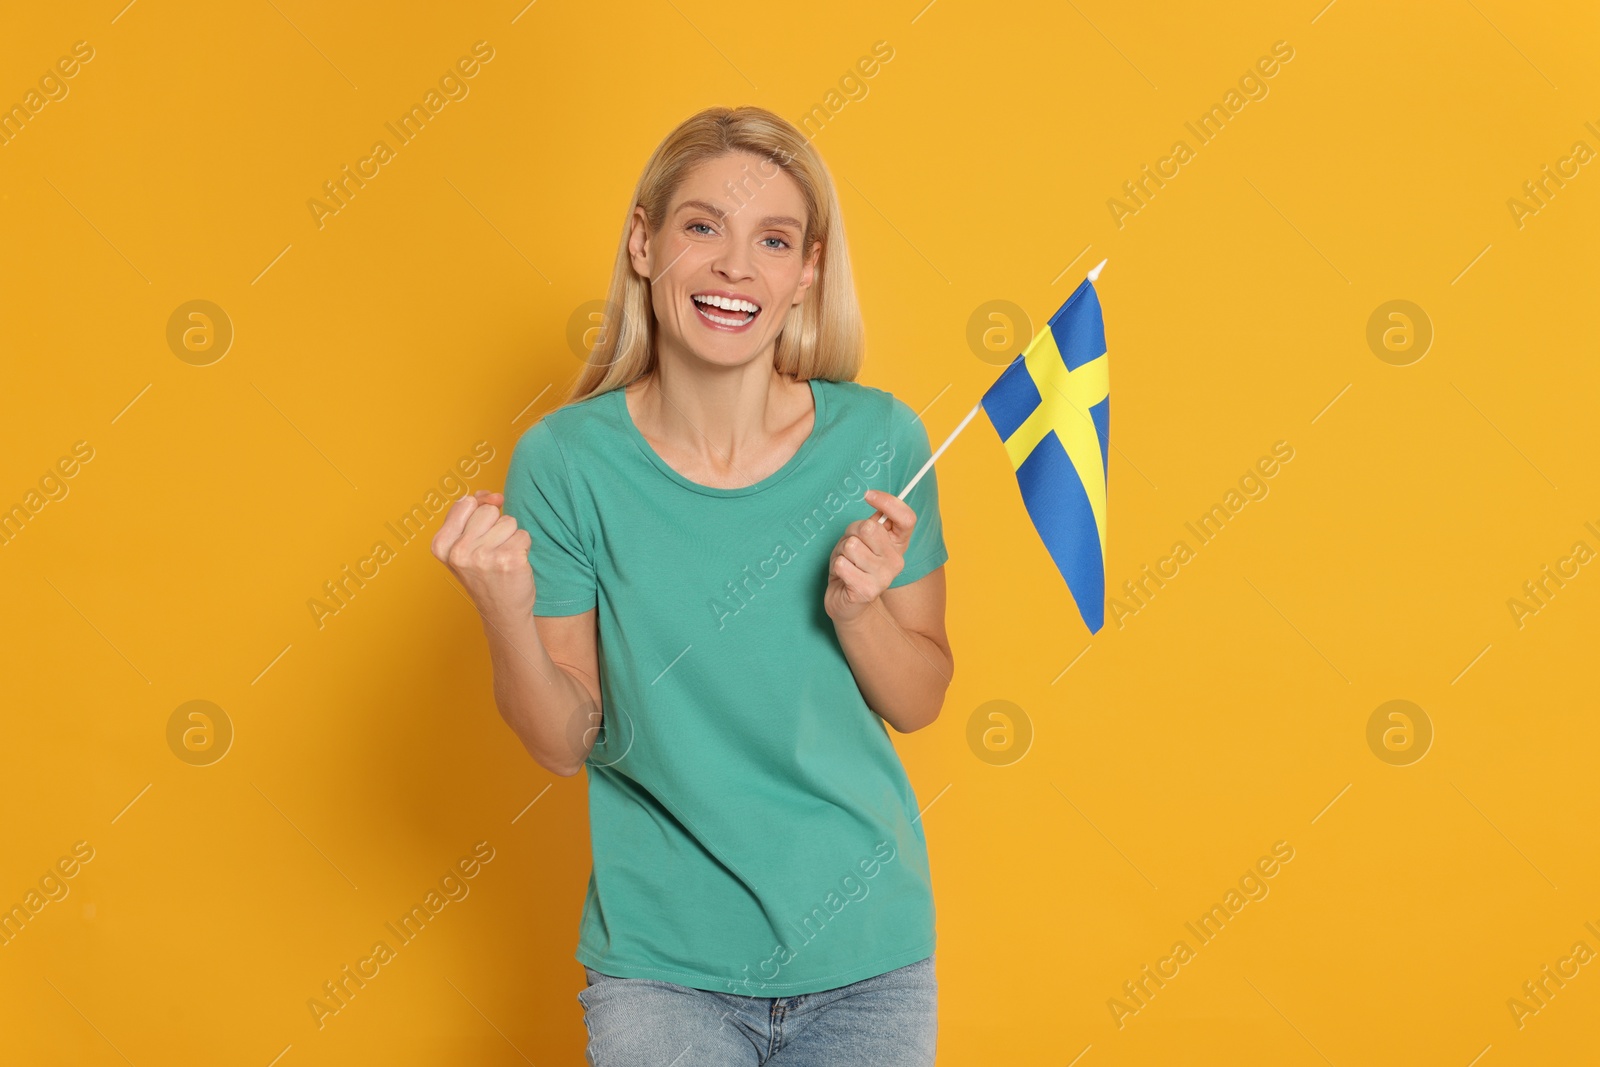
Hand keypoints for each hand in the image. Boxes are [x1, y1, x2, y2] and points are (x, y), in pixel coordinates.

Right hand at [430, 489, 535, 623]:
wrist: (501, 612)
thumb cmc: (484, 575)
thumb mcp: (463, 545)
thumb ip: (471, 513)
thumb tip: (494, 496)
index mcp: (441, 545)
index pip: (466, 502)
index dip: (479, 509)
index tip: (480, 532)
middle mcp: (459, 551)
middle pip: (489, 511)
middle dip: (495, 527)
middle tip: (490, 552)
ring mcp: (484, 557)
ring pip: (508, 521)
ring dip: (510, 538)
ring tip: (501, 559)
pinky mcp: (510, 560)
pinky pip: (524, 535)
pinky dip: (523, 547)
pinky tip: (513, 565)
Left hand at [824, 489, 916, 623]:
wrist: (847, 602)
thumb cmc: (854, 565)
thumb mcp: (863, 539)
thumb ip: (871, 523)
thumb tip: (875, 498)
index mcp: (898, 544)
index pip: (906, 517)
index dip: (888, 502)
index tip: (868, 495)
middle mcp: (896, 561)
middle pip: (869, 528)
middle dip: (851, 533)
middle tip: (851, 548)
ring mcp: (884, 577)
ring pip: (851, 546)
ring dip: (842, 552)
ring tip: (847, 563)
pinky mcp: (867, 591)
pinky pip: (841, 564)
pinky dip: (837, 567)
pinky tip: (843, 577)